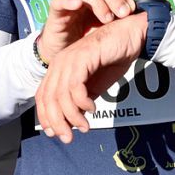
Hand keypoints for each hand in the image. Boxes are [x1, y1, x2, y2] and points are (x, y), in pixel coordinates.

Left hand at [35, 13, 146, 143]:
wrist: (131, 36)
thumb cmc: (114, 58)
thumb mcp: (95, 86)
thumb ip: (81, 101)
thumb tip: (72, 123)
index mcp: (59, 68)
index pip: (43, 96)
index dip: (47, 117)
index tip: (58, 134)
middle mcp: (60, 62)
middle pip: (49, 98)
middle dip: (57, 122)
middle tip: (69, 138)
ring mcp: (70, 59)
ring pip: (61, 95)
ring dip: (72, 116)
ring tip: (84, 126)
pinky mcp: (83, 57)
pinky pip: (75, 86)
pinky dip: (82, 102)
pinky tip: (92, 108)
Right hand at [36, 0, 135, 64]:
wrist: (63, 56)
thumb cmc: (86, 39)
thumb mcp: (107, 29)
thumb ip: (120, 20)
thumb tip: (143, 17)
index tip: (132, 9)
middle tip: (122, 13)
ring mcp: (68, 1)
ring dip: (97, 0)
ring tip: (106, 18)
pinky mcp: (55, 12)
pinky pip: (59, 0)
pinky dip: (69, 0)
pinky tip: (78, 5)